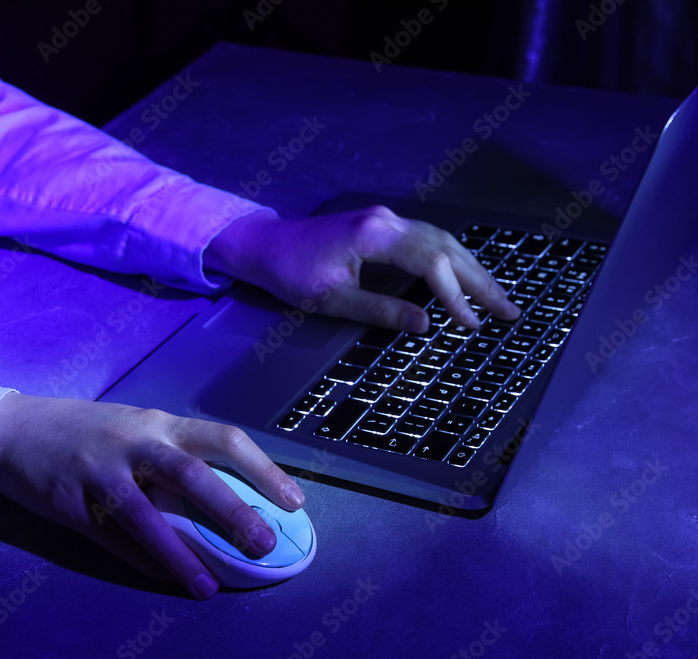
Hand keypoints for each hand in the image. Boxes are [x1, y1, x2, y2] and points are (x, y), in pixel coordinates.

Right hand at [0, 393, 304, 598]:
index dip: (262, 469)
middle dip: (232, 511)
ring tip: (210, 586)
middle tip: (264, 544)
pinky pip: (112, 539)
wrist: (14, 430)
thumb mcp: (137, 430)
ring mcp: (98, 471)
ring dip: (183, 554)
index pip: (222, 438)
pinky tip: (167, 581)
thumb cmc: (91, 433)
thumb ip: (177, 459)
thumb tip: (235, 502)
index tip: (294, 501)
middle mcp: (133, 441)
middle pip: (191, 475)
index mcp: (159, 423)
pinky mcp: (69, 502)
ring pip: (147, 515)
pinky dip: (142, 562)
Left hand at [204, 206, 520, 331]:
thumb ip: (379, 310)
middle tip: (509, 311)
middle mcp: (387, 220)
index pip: (431, 263)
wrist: (263, 244)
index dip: (454, 296)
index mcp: (375, 235)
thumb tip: (426, 325)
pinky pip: (428, 240)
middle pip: (447, 247)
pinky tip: (465, 279)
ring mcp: (386, 219)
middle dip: (480, 281)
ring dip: (471, 269)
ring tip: (496, 299)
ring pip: (442, 241)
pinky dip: (452, 260)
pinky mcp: (381, 225)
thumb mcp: (330, 299)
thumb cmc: (289, 273)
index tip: (470, 324)